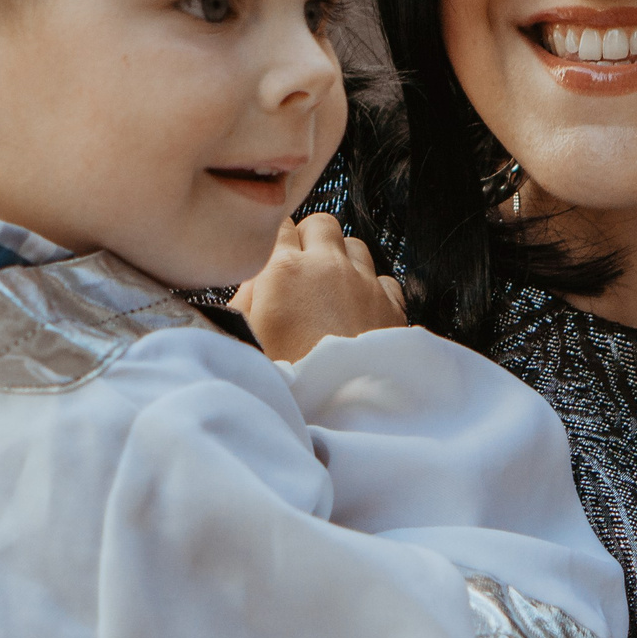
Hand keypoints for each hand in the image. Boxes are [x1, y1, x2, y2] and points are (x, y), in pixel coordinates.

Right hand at [231, 214, 408, 362]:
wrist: (339, 413)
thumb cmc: (285, 378)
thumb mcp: (245, 338)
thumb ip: (245, 298)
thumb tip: (257, 279)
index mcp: (285, 270)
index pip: (281, 225)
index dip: (277, 242)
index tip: (274, 261)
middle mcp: (328, 267)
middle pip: (322, 224)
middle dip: (311, 240)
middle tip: (302, 270)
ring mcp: (365, 284)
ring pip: (356, 246)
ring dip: (343, 260)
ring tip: (331, 290)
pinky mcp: (391, 307)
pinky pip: (383, 279)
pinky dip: (372, 287)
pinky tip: (360, 310)